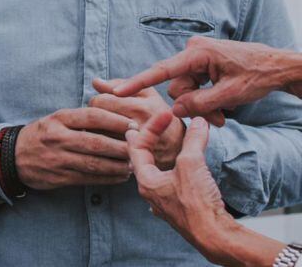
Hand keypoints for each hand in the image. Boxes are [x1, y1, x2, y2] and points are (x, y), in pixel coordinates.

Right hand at [15, 107, 135, 190]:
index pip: (92, 116)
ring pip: (95, 163)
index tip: (134, 125)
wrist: (12, 156)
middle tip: (140, 147)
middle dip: (122, 146)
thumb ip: (81, 118)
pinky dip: (107, 178)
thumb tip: (115, 117)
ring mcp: (58, 159)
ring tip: (133, 164)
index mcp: (59, 119)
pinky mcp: (59, 177)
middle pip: (96, 142)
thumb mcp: (56, 119)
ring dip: (118, 165)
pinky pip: (88, 179)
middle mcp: (58, 138)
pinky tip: (119, 176)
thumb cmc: (41, 134)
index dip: (116, 120)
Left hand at [91, 78, 184, 168]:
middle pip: (96, 118)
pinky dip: (103, 146)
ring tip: (103, 129)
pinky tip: (108, 142)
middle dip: (93, 116)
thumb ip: (122, 85)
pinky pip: (105, 151)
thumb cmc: (160, 116)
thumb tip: (96, 82)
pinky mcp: (132, 161)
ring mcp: (134, 147)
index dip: (96, 101)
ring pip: (97, 135)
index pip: (100, 101)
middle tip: (98, 117)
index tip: (100, 104)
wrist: (179, 147)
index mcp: (141, 108)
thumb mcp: (147, 95)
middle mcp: (138, 127)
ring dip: (95, 131)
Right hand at [111, 37, 301, 126]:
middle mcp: (193, 52)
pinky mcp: (204, 64)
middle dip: (195, 105)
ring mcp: (198, 58)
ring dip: (204, 106)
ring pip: (187, 90)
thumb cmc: (259, 76)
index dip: (137, 82)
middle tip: (220, 119)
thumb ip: (199, 103)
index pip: (161, 71)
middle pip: (178, 87)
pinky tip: (225, 106)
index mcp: (197, 53)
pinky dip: (208, 99)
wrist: (280, 67)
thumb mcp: (230, 95)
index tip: (117, 90)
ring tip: (226, 115)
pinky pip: (195, 86)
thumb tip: (175, 110)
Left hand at [126, 114, 234, 262]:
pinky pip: (169, 186)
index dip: (150, 127)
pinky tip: (171, 175)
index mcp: (146, 181)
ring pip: (155, 175)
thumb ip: (193, 140)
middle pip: (142, 161)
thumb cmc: (198, 203)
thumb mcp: (192, 164)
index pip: (137, 147)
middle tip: (141, 129)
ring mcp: (165, 203)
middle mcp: (151, 193)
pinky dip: (170, 173)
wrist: (215, 236)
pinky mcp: (180, 209)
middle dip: (144, 143)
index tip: (165, 115)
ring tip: (155, 148)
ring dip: (157, 159)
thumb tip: (199, 121)